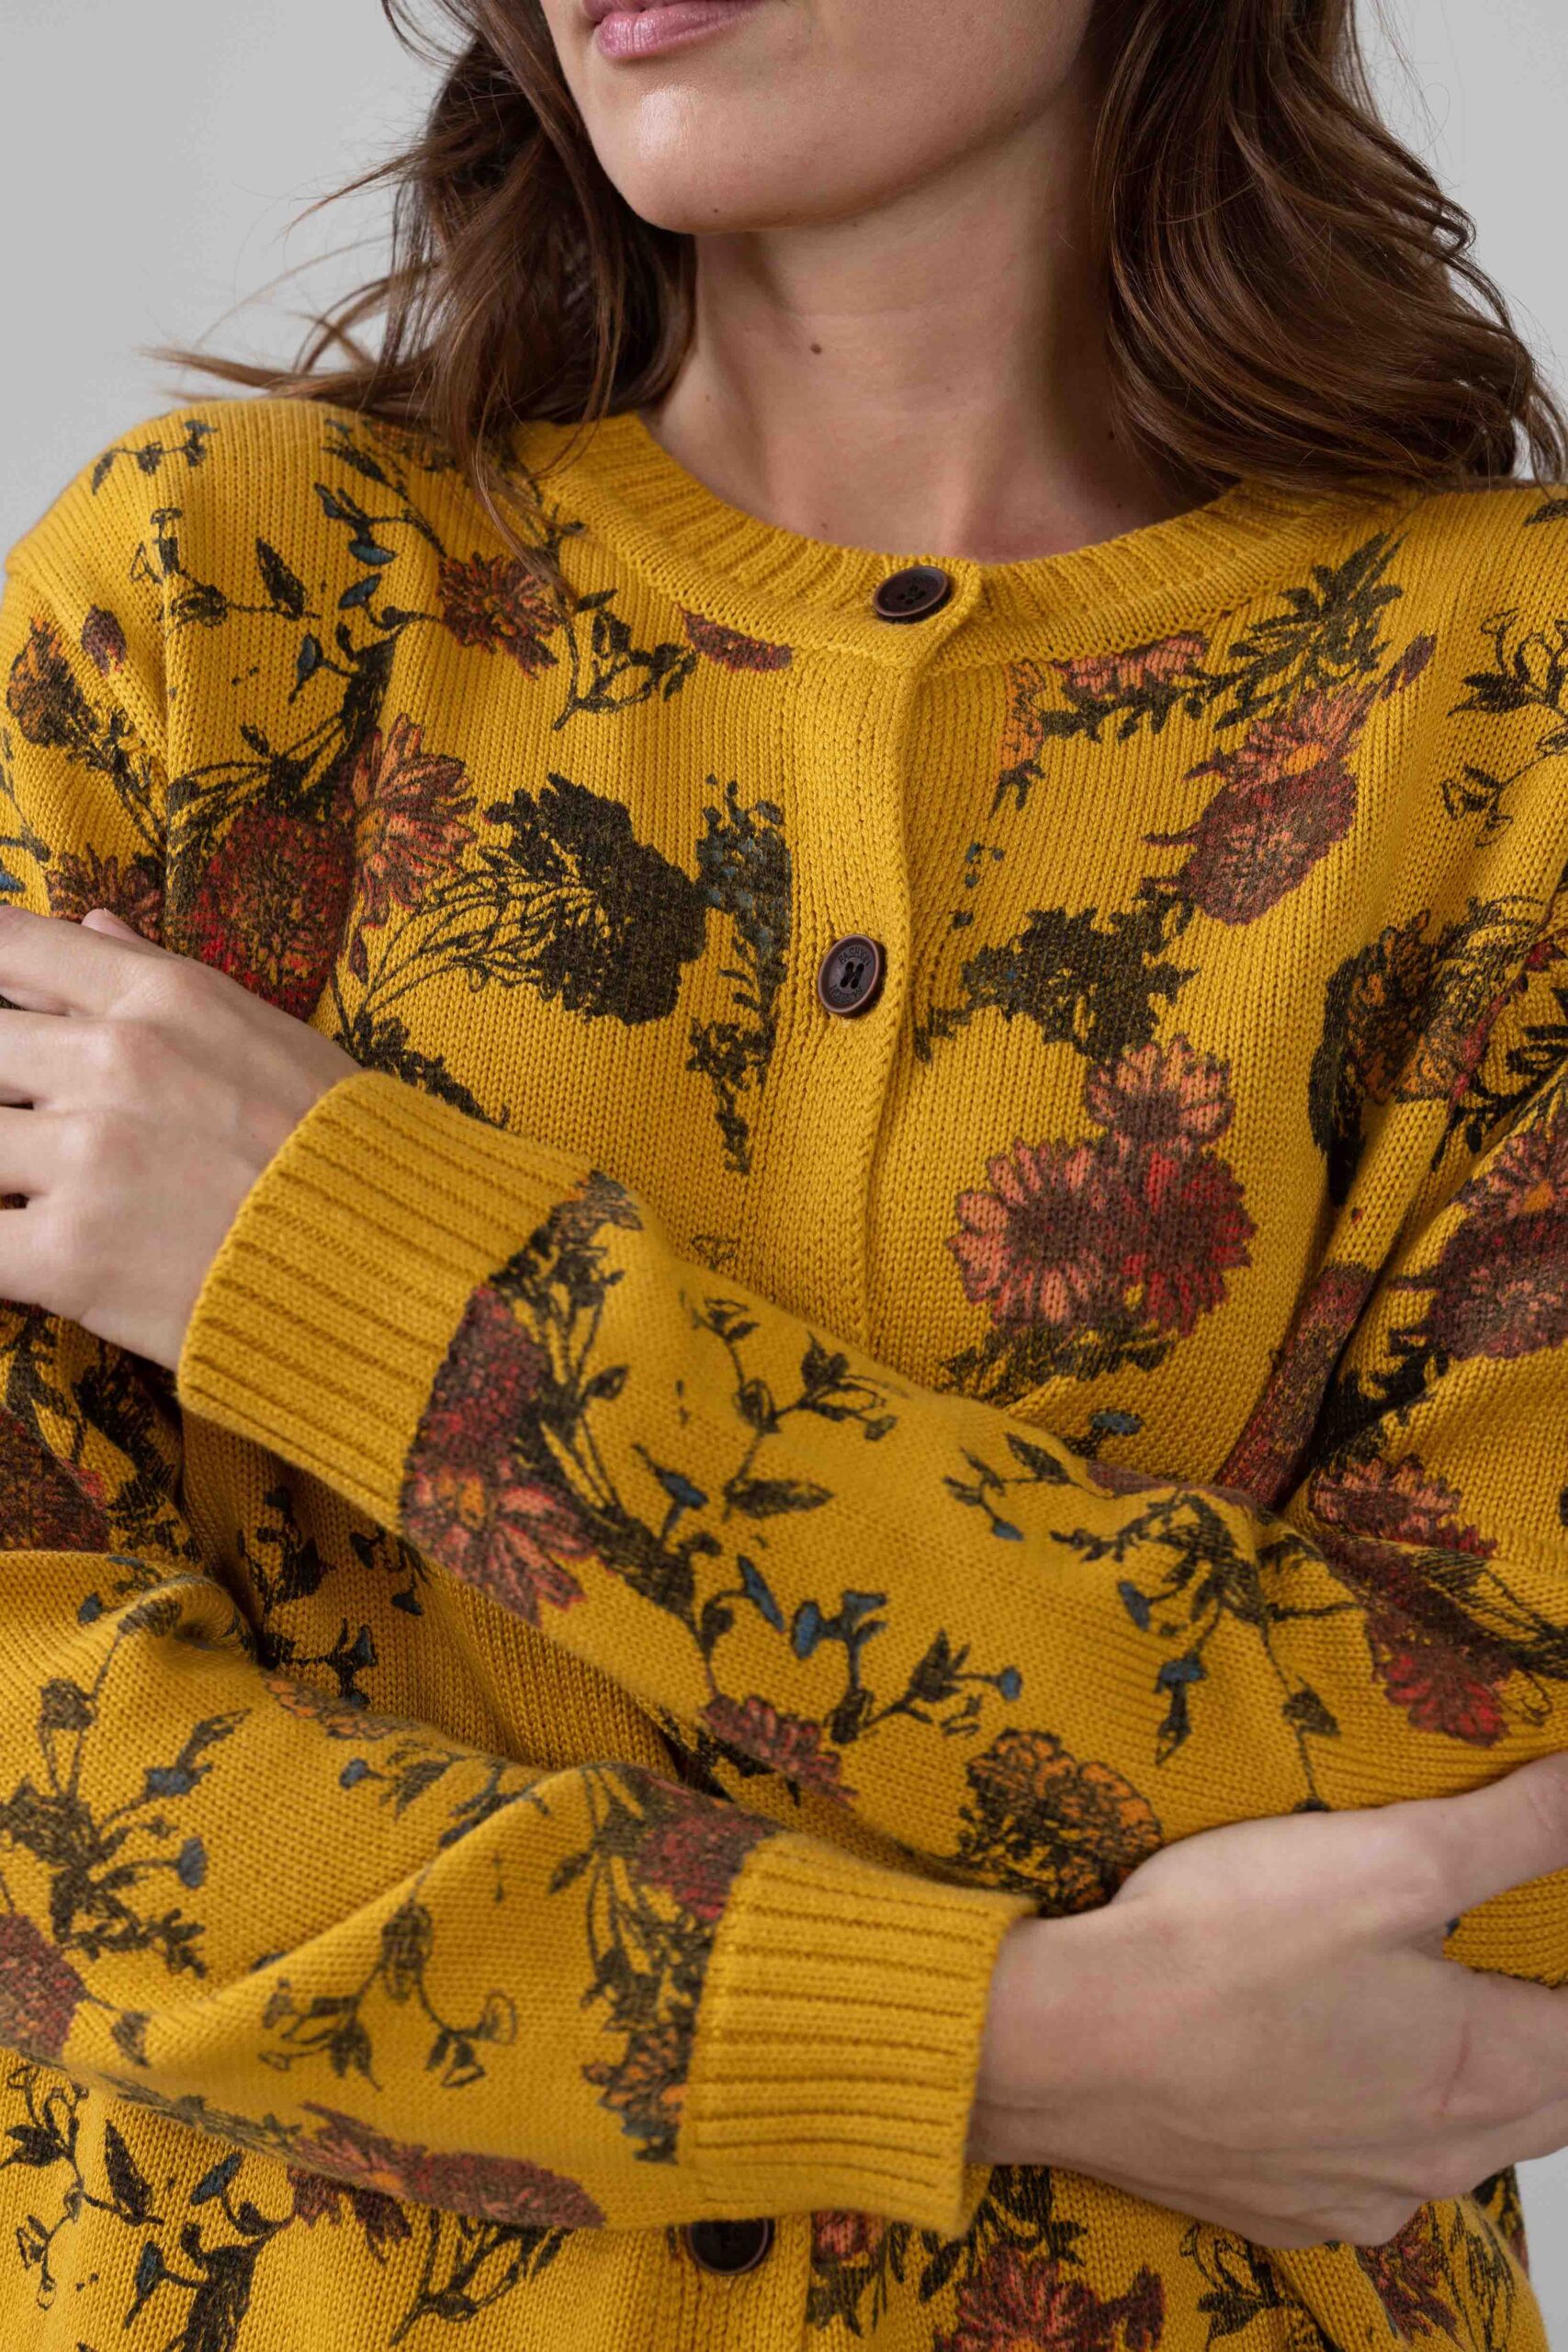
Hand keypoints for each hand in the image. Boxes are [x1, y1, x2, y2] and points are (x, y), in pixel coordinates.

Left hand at [0, 902, 359, 1372]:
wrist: (397, 1268)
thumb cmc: (344, 1150)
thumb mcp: (269, 1035)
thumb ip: (161, 978)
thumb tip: (88, 923)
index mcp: (161, 999)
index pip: (13, 948)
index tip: (5, 1014)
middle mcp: (115, 1063)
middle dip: (5, 1091)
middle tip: (39, 1135)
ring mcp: (87, 1159)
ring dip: (2, 1173)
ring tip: (40, 1196)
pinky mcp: (69, 1258)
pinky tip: (21, 1257)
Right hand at [969, 1750, 1567, 2247]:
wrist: (1068, 2046)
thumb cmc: (1222, 1949)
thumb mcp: (1391, 1854)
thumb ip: (1520, 1826)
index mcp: (1485, 2072)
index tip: (1544, 1926)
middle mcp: (1440, 2159)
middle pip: (1542, 2099)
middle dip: (1541, 2030)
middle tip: (1507, 1957)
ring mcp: (1360, 2196)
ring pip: (1454, 2147)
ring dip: (1459, 2085)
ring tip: (1420, 2010)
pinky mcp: (1283, 2211)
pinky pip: (1365, 2179)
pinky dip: (1370, 2128)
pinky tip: (1325, 2073)